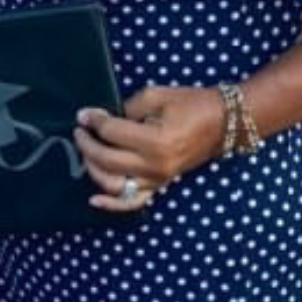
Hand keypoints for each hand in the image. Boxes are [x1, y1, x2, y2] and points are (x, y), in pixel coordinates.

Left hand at [73, 85, 224, 212]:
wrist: (222, 123)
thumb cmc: (191, 105)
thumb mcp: (156, 96)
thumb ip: (125, 108)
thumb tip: (97, 117)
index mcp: (156, 141)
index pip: (111, 133)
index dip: (93, 121)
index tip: (84, 114)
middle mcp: (156, 166)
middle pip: (106, 160)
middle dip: (86, 144)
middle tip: (80, 130)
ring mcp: (158, 179)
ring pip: (114, 184)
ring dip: (92, 168)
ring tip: (86, 150)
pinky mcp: (161, 185)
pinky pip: (133, 202)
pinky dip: (111, 204)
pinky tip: (94, 200)